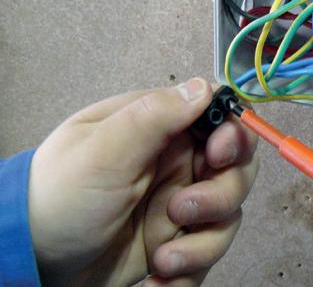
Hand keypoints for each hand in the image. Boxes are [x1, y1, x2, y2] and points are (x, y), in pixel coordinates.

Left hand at [28, 78, 258, 285]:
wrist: (33, 261)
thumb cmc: (57, 196)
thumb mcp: (102, 150)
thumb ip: (154, 116)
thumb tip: (203, 87)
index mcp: (160, 129)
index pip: (219, 118)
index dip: (233, 135)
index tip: (218, 158)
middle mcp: (176, 163)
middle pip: (236, 168)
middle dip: (222, 194)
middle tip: (184, 210)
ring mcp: (179, 202)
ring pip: (228, 213)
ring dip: (204, 241)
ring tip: (165, 257)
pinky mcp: (177, 239)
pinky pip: (207, 251)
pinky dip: (192, 269)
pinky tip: (161, 278)